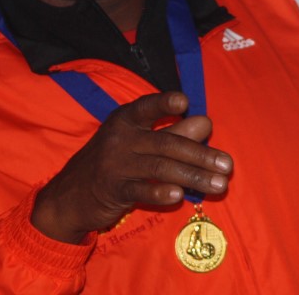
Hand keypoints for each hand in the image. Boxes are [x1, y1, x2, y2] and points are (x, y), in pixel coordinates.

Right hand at [31, 91, 232, 242]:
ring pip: (160, 168)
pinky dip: (159, 192)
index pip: (147, 107)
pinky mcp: (112, 190)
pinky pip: (139, 190)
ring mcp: (115, 164)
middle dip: (200, 154)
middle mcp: (120, 137)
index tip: (184, 103)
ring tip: (219, 185)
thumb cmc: (114, 162)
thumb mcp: (140, 142)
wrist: (70, 195)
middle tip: (228, 165)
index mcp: (127, 119)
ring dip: (193, 176)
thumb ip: (174, 132)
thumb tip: (207, 123)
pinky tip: (179, 196)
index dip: (164, 104)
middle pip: (166, 143)